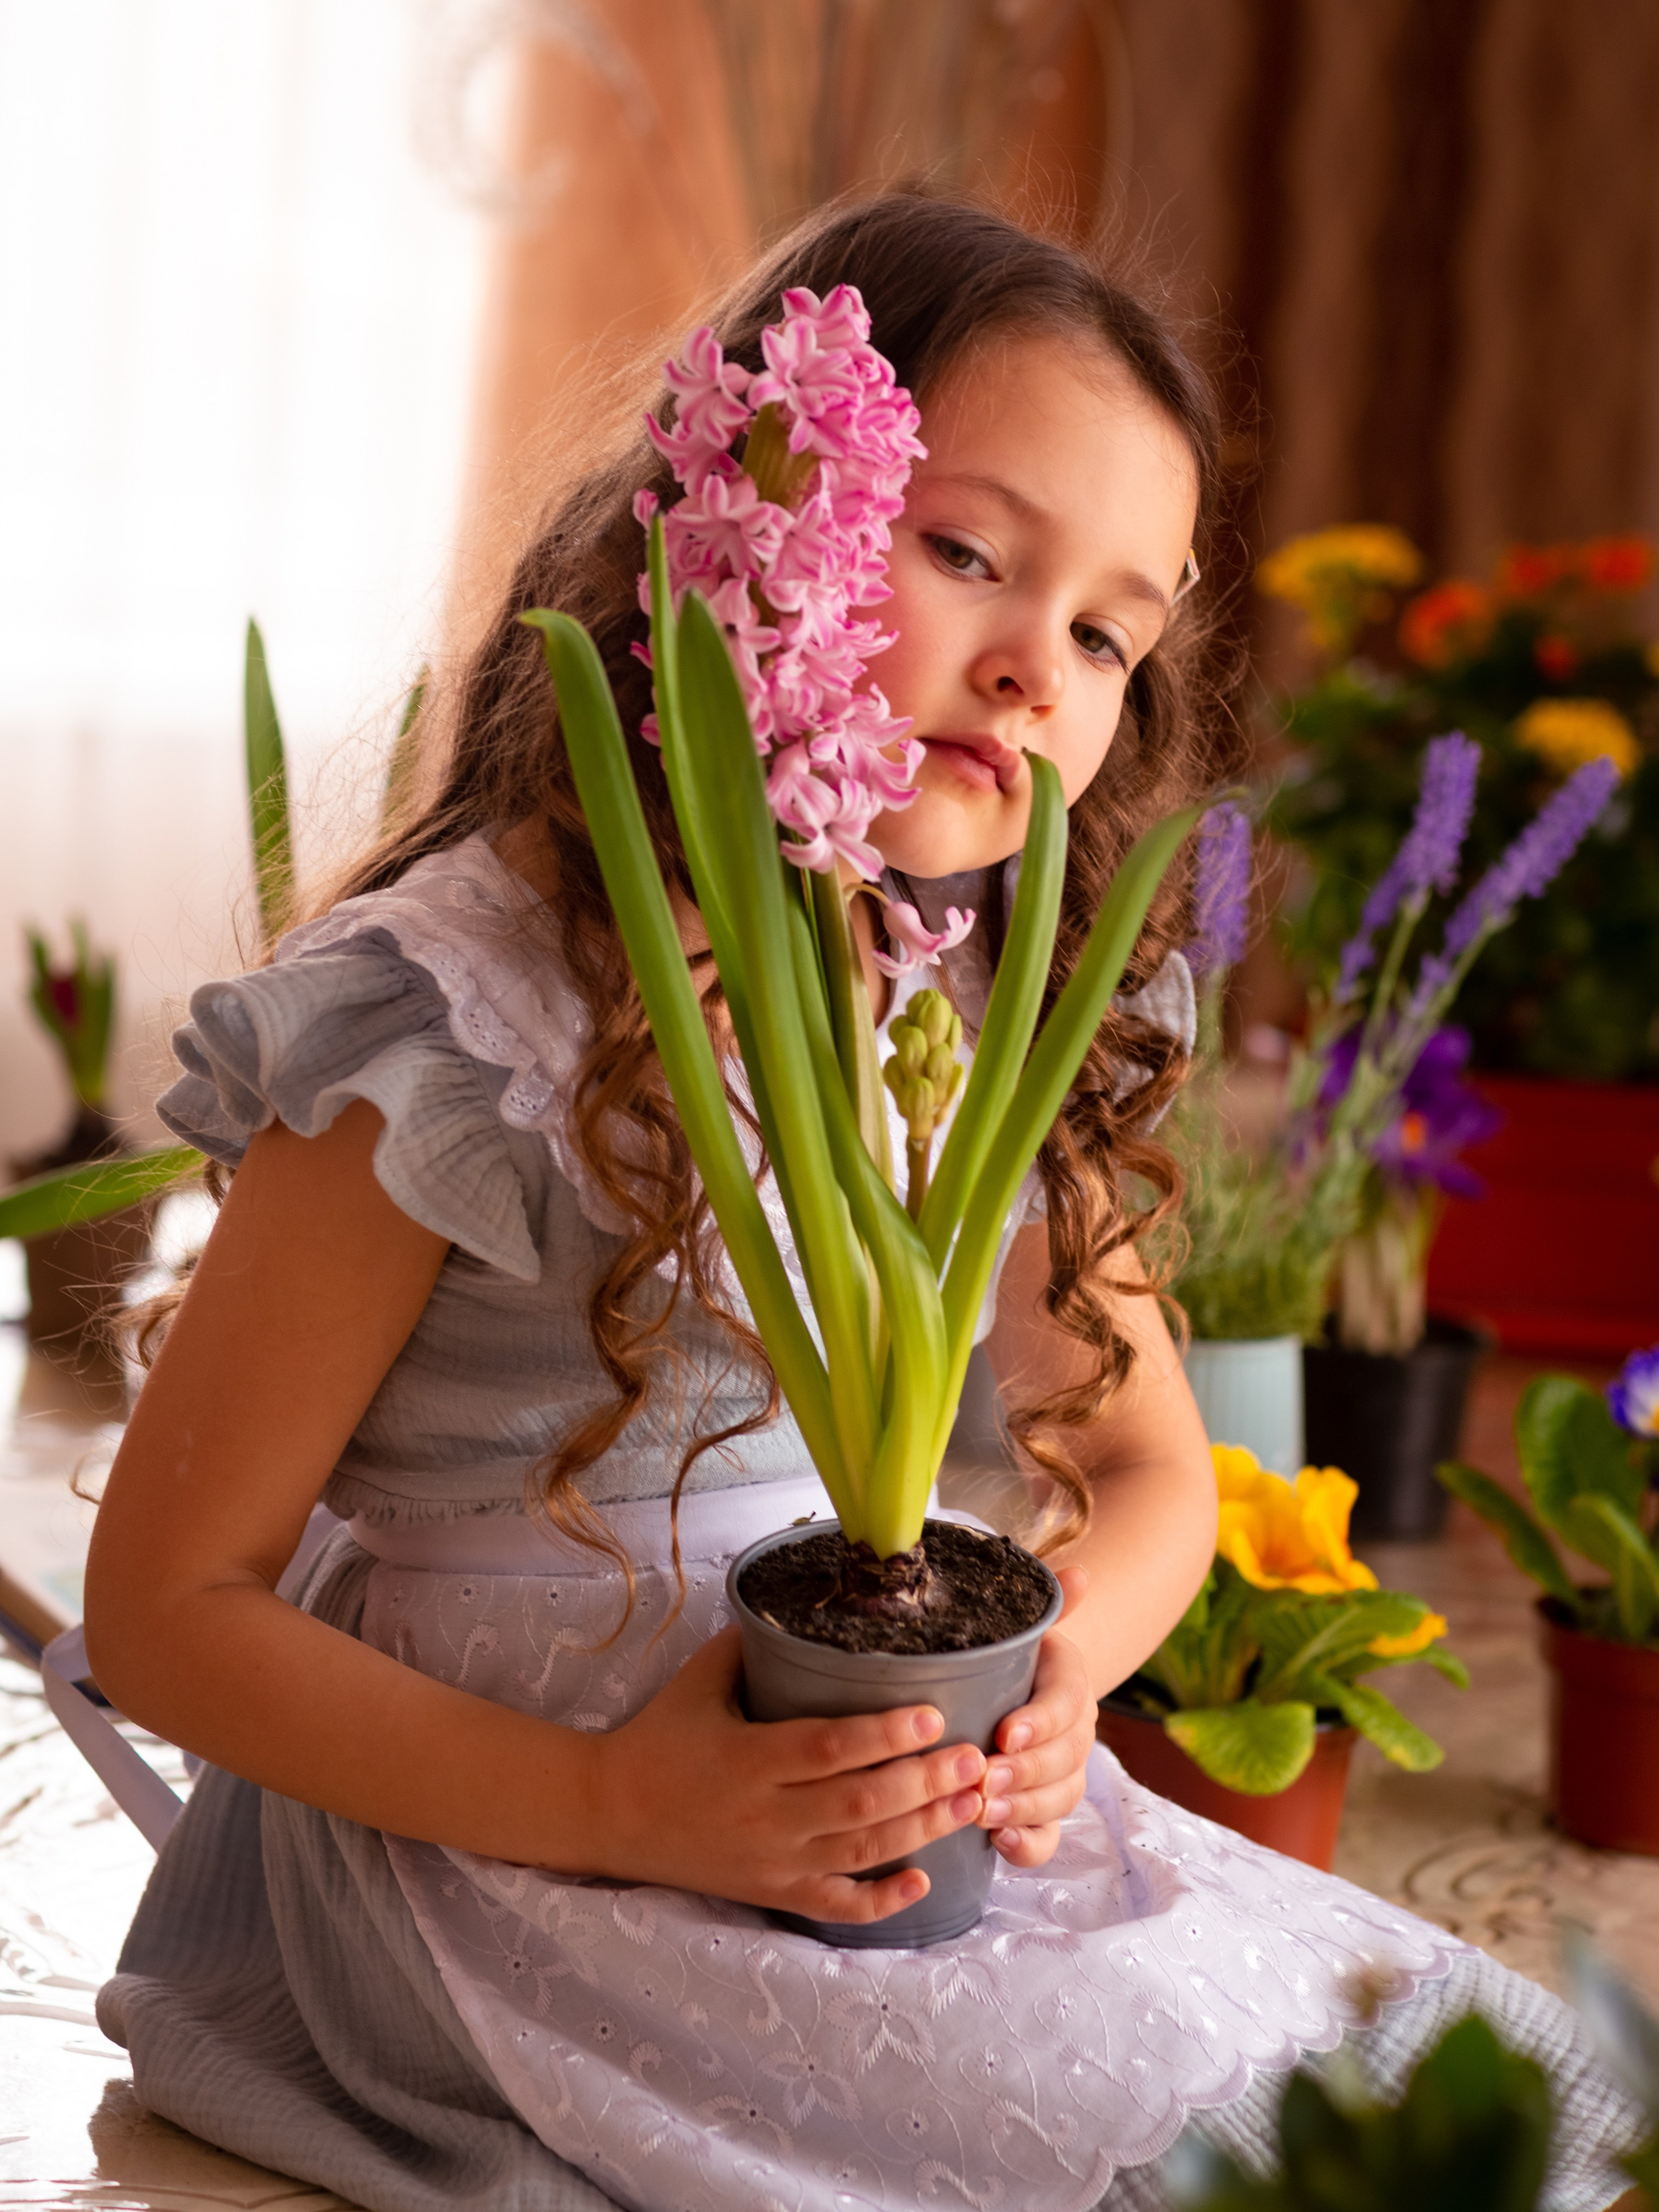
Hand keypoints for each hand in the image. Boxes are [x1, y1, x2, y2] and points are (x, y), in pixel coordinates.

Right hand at [587, 1627, 989, 1924]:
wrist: (607, 1815)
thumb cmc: (657, 1738)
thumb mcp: (697, 1683)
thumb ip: (747, 1645)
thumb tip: (798, 1604)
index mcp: (748, 1759)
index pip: (827, 1749)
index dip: (883, 1735)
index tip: (933, 1715)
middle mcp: (766, 1816)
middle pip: (858, 1803)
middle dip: (923, 1783)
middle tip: (976, 1758)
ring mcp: (772, 1861)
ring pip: (859, 1851)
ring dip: (922, 1830)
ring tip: (972, 1802)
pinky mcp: (772, 1892)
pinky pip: (835, 1905)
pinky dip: (880, 1900)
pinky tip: (923, 1882)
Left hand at [978, 1567, 1095, 1867]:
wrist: (1012, 1691)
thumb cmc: (1006, 1656)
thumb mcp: (1020, 1628)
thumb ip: (1047, 1602)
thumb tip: (1080, 1574)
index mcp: (1069, 1684)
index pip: (1066, 1704)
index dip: (1039, 1722)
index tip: (1004, 1732)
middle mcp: (1075, 1734)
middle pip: (1065, 1760)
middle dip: (1025, 1772)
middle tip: (984, 1778)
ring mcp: (1063, 1777)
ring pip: (1060, 1799)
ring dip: (1023, 1807)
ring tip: (983, 1810)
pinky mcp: (1044, 1812)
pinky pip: (1049, 1836)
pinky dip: (1029, 1845)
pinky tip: (1000, 1844)